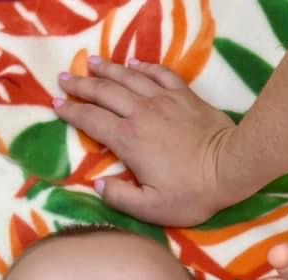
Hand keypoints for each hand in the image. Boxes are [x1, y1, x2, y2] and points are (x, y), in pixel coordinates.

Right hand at [54, 58, 245, 225]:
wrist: (230, 167)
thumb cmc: (191, 193)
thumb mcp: (150, 209)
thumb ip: (120, 197)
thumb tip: (99, 184)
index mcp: (128, 139)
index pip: (91, 120)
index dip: (71, 112)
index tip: (57, 105)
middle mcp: (140, 113)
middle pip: (104, 92)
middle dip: (82, 85)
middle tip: (64, 78)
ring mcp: (163, 100)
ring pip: (128, 77)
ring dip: (107, 69)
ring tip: (92, 62)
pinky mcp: (183, 95)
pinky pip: (158, 73)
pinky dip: (142, 66)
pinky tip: (133, 64)